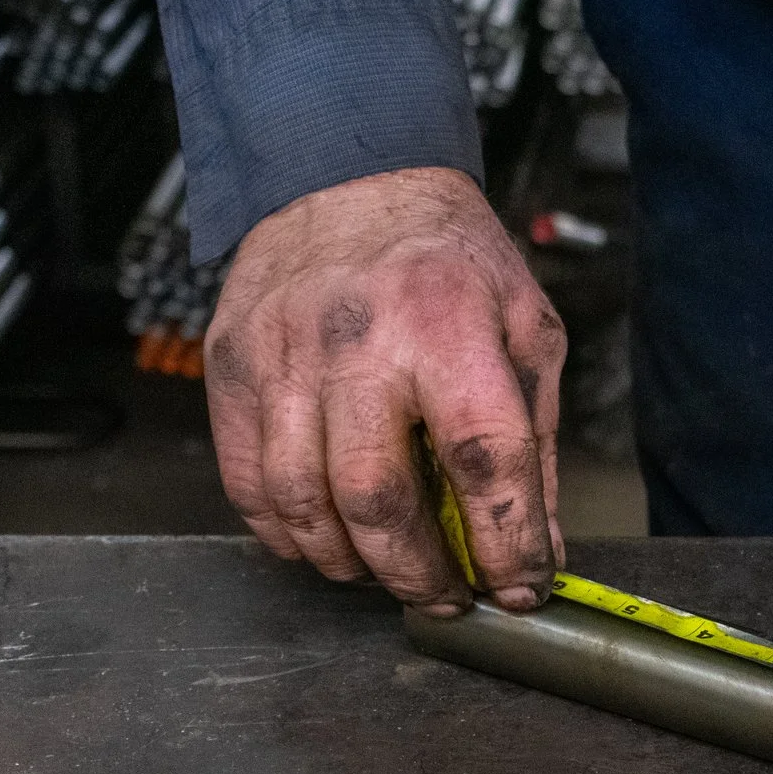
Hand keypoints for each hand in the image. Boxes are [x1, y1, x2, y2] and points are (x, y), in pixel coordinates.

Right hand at [204, 167, 566, 614]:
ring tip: (388, 572)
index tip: (521, 586)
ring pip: (302, 502)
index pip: (483, 458)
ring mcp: (283, 354)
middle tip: (448, 597)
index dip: (506, 541)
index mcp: (448, 323)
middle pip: (377, 497)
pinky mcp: (233, 365)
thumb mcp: (525, 330)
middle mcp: (358, 340)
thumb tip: (539, 550)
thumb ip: (535, 445)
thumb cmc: (446, 261)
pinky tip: (326, 541)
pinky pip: (248, 483)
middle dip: (420, 573)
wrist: (346, 177)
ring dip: (351, 563)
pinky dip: (287, 534)